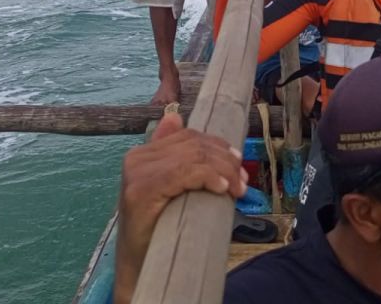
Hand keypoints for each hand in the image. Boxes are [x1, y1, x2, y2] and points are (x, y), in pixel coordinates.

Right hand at [113, 114, 247, 303]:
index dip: (218, 147)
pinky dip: (209, 177)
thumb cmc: (158, 227)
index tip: (239, 164)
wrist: (139, 263)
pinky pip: (184, 172)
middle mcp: (136, 158)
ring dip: (224, 171)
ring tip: (238, 188)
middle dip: (225, 160)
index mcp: (142, 153)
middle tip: (244, 180)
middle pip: (193, 145)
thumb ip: (173, 155)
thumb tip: (174, 116)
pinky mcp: (141, 191)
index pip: (188, 136)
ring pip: (193, 156)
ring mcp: (136, 174)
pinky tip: (223, 189)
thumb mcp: (169, 187)